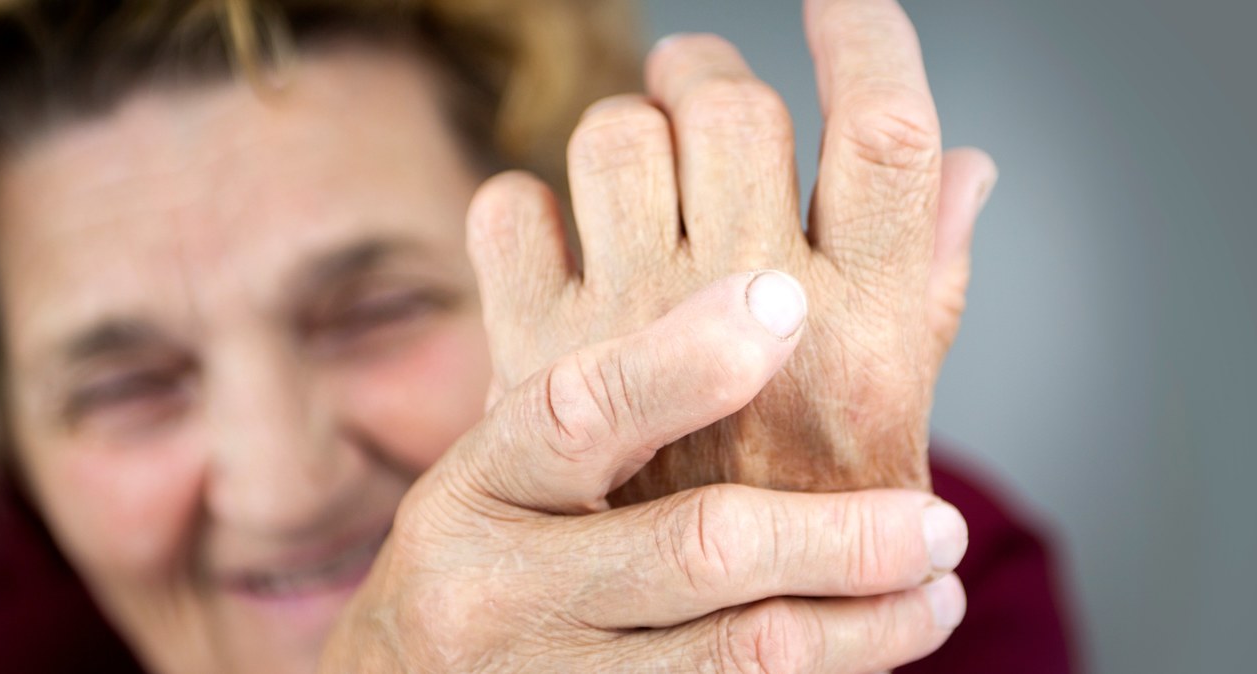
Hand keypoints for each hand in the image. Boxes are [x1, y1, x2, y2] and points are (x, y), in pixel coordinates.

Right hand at [319, 275, 967, 671]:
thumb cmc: (503, 545)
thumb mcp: (525, 461)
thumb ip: (629, 367)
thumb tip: (807, 229)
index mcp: (480, 482)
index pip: (580, 406)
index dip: (682, 358)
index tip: (787, 302)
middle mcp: (492, 584)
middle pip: (691, 546)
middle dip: (834, 535)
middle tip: (935, 520)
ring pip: (736, 649)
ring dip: (860, 620)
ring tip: (935, 585)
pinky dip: (828, 668)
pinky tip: (881, 641)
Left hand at [467, 0, 997, 501]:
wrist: (654, 648)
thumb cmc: (800, 534)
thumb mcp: (893, 430)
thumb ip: (931, 291)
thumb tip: (970, 169)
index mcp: (865, 332)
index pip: (887, 140)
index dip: (871, 41)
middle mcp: (749, 321)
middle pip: (732, 111)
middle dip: (712, 74)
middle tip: (704, 87)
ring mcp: (625, 337)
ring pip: (614, 137)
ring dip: (627, 124)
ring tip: (642, 159)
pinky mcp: (529, 363)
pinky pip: (508, 212)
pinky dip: (528, 204)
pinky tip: (563, 237)